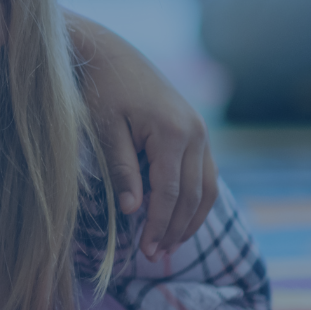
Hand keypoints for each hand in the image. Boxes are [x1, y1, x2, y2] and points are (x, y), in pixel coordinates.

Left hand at [68, 12, 217, 257]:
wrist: (114, 54)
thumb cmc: (103, 91)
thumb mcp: (105, 129)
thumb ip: (122, 169)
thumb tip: (132, 210)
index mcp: (171, 132)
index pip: (169, 192)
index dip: (159, 224)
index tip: (146, 250)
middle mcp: (196, 132)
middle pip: (192, 195)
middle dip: (175, 228)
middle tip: (155, 255)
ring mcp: (202, 132)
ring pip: (207, 187)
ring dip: (191, 219)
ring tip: (170, 244)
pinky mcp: (199, 132)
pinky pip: (206, 175)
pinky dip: (196, 200)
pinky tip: (180, 218)